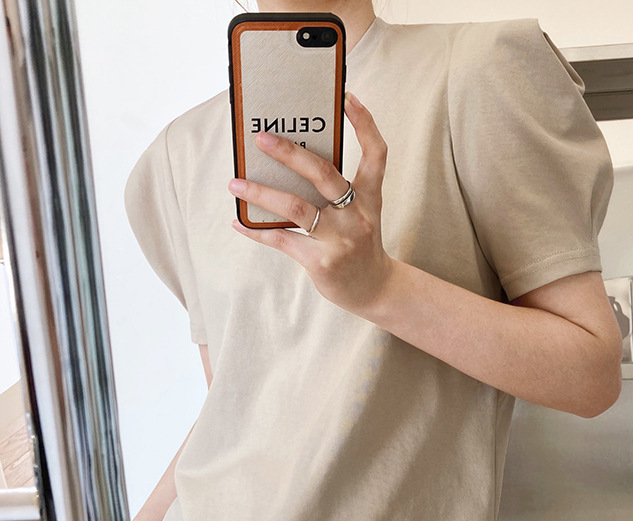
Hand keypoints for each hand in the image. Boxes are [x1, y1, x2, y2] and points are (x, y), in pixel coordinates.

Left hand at [228, 93, 393, 317]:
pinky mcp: (321, 262)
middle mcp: (356, 215)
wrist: (374, 289)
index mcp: (370, 197)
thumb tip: (291, 166)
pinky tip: (239, 222)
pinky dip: (257, 231)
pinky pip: (282, 240)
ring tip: (235, 183)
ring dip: (261, 192)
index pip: (375, 154)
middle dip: (289, 153)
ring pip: (296, 208)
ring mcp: (340, 239)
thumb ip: (338, 191)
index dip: (365, 124)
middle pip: (323, 174)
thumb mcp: (362, 214)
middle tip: (261, 138)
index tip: (348, 98)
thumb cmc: (361, 245)